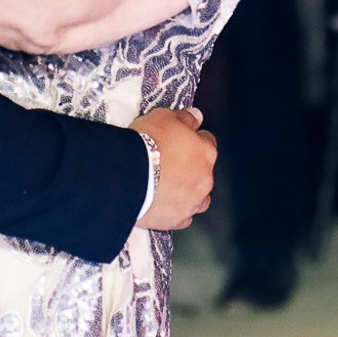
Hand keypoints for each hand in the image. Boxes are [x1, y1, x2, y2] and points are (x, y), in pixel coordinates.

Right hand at [132, 108, 214, 230]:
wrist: (129, 176)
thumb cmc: (147, 143)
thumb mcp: (164, 117)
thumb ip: (185, 118)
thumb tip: (197, 116)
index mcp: (205, 152)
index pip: (207, 143)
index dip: (193, 141)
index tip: (181, 141)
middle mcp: (205, 179)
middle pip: (204, 172)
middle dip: (191, 167)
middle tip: (169, 163)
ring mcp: (192, 202)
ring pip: (198, 198)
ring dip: (188, 192)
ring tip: (168, 187)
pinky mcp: (177, 220)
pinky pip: (182, 216)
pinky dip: (176, 210)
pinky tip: (163, 203)